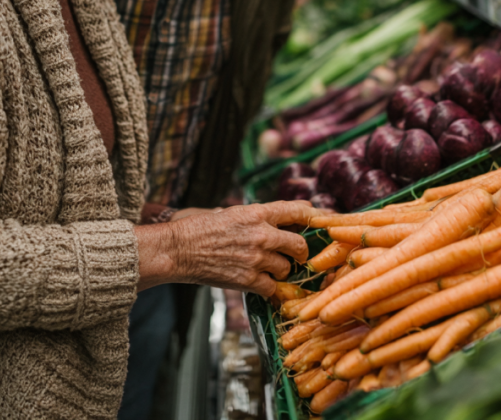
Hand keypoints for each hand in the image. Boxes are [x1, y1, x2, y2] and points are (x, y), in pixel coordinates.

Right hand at [134, 201, 314, 296]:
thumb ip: (257, 216)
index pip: (296, 210)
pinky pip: (272, 288)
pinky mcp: (248, 279)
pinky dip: (269, 289)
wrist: (179, 249)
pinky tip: (262, 285)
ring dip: (281, 271)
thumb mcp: (231, 212)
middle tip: (297, 256)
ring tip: (269, 269)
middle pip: (299, 244)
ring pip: (286, 268)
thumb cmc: (200, 228)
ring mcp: (256, 258)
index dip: (312, 215)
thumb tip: (280, 216)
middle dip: (301, 252)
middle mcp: (262, 233)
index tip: (320, 219)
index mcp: (257, 212)